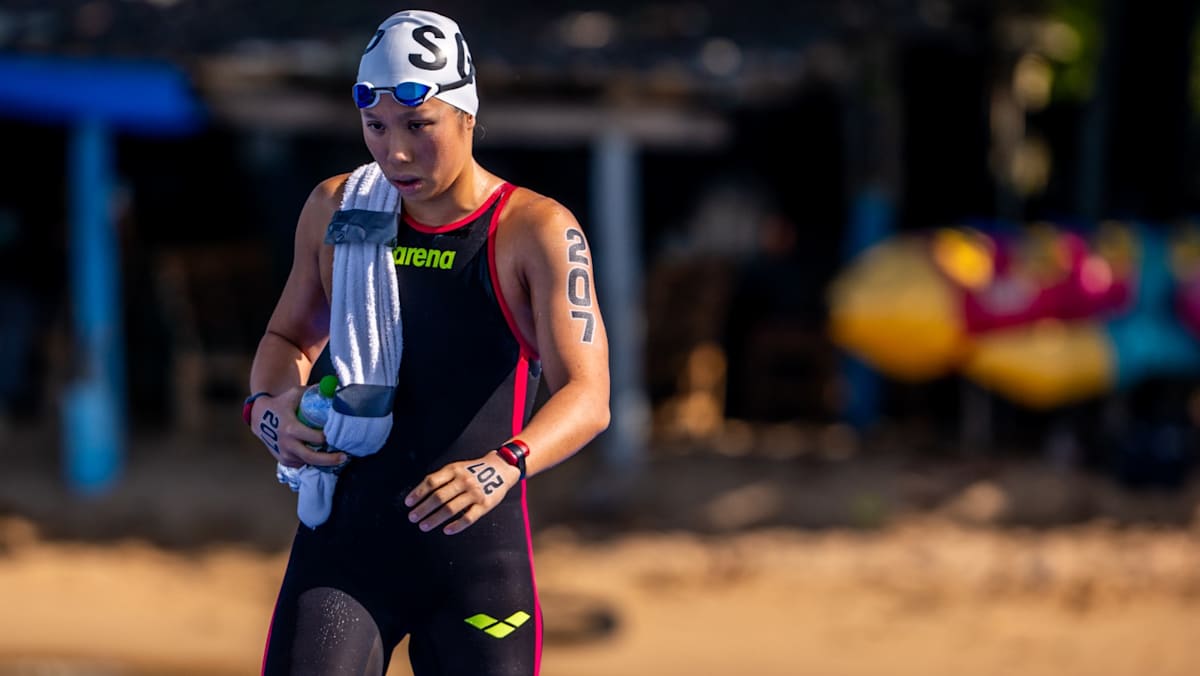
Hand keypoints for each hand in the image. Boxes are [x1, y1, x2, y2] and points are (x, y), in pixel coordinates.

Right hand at [250, 387, 348, 468]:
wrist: (259, 417)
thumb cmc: (281, 403)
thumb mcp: (296, 393)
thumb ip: (315, 391)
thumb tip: (334, 385)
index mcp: (290, 428)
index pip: (315, 438)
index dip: (328, 437)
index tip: (338, 436)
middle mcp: (287, 444)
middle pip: (312, 457)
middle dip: (330, 459)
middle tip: (344, 457)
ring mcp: (284, 454)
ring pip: (308, 462)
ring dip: (322, 460)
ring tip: (335, 456)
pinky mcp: (284, 460)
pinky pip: (302, 463)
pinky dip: (311, 460)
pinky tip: (320, 454)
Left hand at [404, 452, 521, 534]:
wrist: (502, 468)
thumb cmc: (475, 470)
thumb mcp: (457, 467)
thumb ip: (441, 478)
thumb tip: (419, 494)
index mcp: (454, 470)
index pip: (431, 482)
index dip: (418, 493)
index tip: (408, 503)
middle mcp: (464, 481)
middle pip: (438, 497)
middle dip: (423, 509)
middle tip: (412, 517)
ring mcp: (475, 493)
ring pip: (450, 509)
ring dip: (434, 519)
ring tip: (423, 525)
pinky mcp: (485, 505)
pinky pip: (468, 518)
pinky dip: (456, 525)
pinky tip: (446, 530)